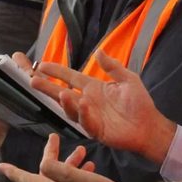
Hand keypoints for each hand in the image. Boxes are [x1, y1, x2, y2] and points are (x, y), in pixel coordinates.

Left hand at [0, 134, 132, 181]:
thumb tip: (42, 163)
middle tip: (54, 138)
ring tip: (82, 149)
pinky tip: (90, 164)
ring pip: (62, 178)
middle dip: (50, 155)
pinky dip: (78, 171)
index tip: (1, 166)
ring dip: (69, 161)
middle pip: (46, 174)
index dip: (14, 172)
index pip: (29, 181)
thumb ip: (65, 172)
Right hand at [30, 52, 176, 164]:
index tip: (41, 65)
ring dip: (65, 103)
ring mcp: (90, 117)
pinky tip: (83, 104)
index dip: (56, 71)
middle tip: (32, 81)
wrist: (149, 125)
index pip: (70, 77)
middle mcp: (88, 102)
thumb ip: (112, 66)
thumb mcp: (128, 79)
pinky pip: (87, 122)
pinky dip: (84, 114)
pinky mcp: (97, 130)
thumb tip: (98, 51)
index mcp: (93, 88)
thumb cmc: (139, 103)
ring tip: (60, 93)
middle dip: (47, 88)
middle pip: (62, 94)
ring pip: (71, 110)